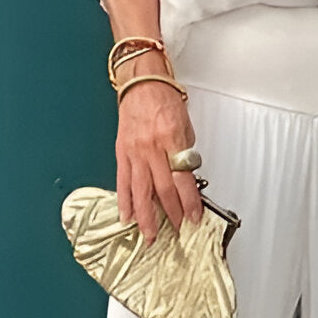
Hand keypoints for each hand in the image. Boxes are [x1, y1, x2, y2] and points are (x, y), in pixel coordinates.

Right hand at [115, 79, 203, 243]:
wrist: (141, 82)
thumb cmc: (164, 99)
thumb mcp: (185, 126)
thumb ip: (185, 153)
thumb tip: (186, 178)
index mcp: (172, 139)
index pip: (184, 179)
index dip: (190, 202)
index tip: (195, 217)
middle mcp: (152, 148)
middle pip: (163, 189)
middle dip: (171, 214)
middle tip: (176, 231)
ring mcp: (134, 152)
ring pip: (140, 191)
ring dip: (146, 216)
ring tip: (149, 235)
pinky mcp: (122, 152)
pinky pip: (123, 182)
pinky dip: (124, 201)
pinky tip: (127, 216)